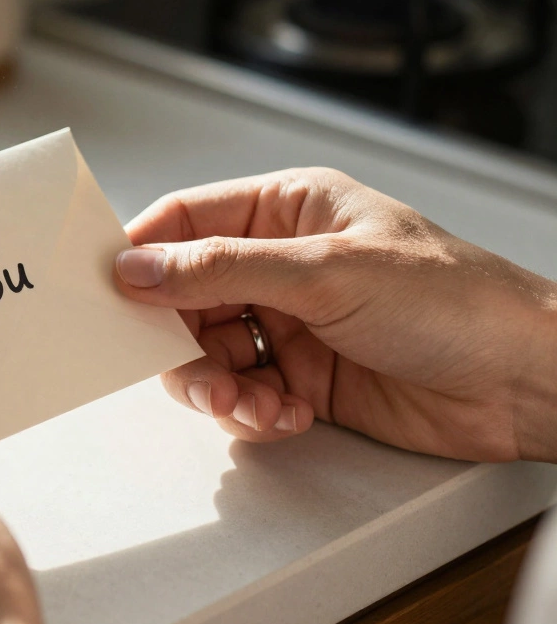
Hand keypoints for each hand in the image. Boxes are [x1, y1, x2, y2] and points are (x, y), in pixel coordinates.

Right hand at [115, 168, 556, 462]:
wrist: (529, 382)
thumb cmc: (457, 301)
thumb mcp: (327, 273)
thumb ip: (222, 269)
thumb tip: (138, 266)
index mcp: (288, 210)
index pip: (186, 220)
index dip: (142, 253)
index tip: (108, 290)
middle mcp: (282, 264)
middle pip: (185, 298)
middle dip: (182, 342)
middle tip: (196, 372)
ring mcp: (292, 323)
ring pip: (208, 354)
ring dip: (219, 388)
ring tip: (252, 404)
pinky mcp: (304, 378)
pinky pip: (244, 395)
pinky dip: (254, 412)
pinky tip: (289, 413)